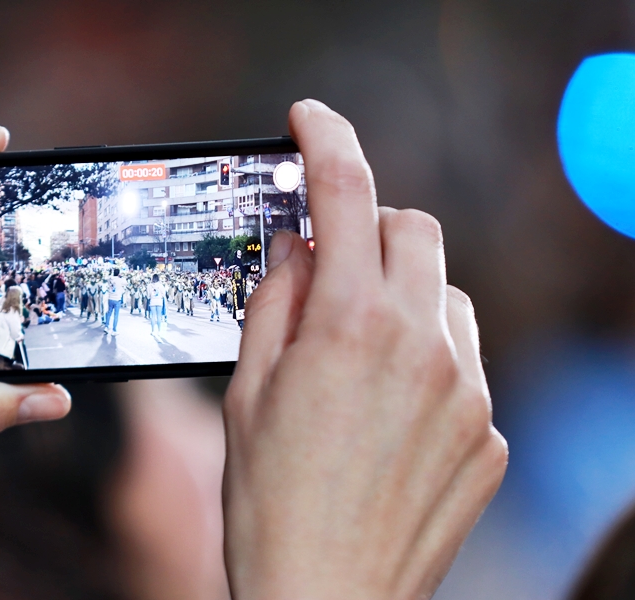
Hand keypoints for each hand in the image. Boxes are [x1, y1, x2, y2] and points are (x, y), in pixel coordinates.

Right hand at [222, 100, 507, 598]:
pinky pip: (464, 359)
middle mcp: (423, 346)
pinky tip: (389, 408)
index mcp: (350, 327)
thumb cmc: (270, 503)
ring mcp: (468, 391)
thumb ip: (274, 299)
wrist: (324, 597)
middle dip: (369, 229)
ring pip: (447, 293)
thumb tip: (295, 247)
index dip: (325, 141)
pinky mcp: (489, 432)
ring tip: (358, 350)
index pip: (344, 195)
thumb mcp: (246, 389)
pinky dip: (427, 355)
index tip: (309, 120)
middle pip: (413, 229)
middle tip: (329, 264)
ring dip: (402, 295)